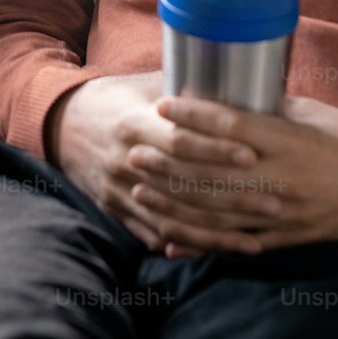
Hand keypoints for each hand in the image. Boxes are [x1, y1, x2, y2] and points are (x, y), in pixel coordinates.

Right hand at [46, 72, 272, 251]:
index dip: (216, 148)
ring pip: (174, 219)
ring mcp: (120, 192)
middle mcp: (125, 161)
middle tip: (274, 203)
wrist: (64, 126)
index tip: (253, 154)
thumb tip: (238, 86)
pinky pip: (157, 236)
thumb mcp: (145, 86)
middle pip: (184, 185)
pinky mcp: (118, 213)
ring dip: (218, 232)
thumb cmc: (117, 98)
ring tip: (257, 239)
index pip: (179, 140)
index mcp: (133, 123)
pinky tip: (219, 252)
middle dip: (231, 197)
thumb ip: (185, 92)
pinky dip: (189, 246)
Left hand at [125, 93, 337, 258]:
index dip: (193, 116)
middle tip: (134, 152)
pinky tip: (172, 239)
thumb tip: (227, 98)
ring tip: (141, 192)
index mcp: (290, 139)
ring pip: (218, 212)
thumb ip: (269, 112)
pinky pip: (238, 243)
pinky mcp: (288, 237)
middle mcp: (282, 178)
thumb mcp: (312, 115)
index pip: (232, 127)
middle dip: (169, 165)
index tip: (163, 105)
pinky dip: (203, 243)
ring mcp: (284, 213)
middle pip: (214, 173)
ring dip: (175, 204)